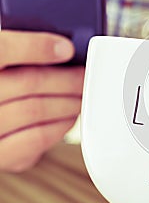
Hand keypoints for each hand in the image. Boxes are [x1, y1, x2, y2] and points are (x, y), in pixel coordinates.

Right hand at [0, 31, 84, 171]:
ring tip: (81, 95)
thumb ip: (22, 53)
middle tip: (85, 76)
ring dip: (69, 101)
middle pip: (29, 81)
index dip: (36, 47)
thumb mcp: (7, 64)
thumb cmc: (5, 87)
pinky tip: (68, 116)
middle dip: (67, 78)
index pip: (3, 49)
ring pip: (36, 109)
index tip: (67, 48)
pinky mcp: (1, 156)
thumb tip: (63, 47)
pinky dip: (61, 125)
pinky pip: (38, 138)